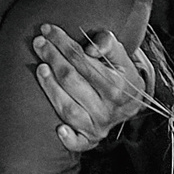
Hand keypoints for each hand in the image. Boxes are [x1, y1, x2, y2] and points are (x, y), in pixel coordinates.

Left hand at [32, 25, 151, 152]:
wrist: (135, 101)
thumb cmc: (122, 73)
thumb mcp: (122, 56)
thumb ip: (109, 44)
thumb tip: (91, 48)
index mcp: (117, 85)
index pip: (83, 61)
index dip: (63, 43)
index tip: (48, 30)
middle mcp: (108, 108)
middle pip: (72, 81)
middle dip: (53, 59)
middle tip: (38, 43)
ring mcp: (99, 125)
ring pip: (68, 108)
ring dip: (51, 88)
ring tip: (39, 68)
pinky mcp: (91, 139)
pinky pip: (78, 143)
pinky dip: (68, 138)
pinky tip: (58, 129)